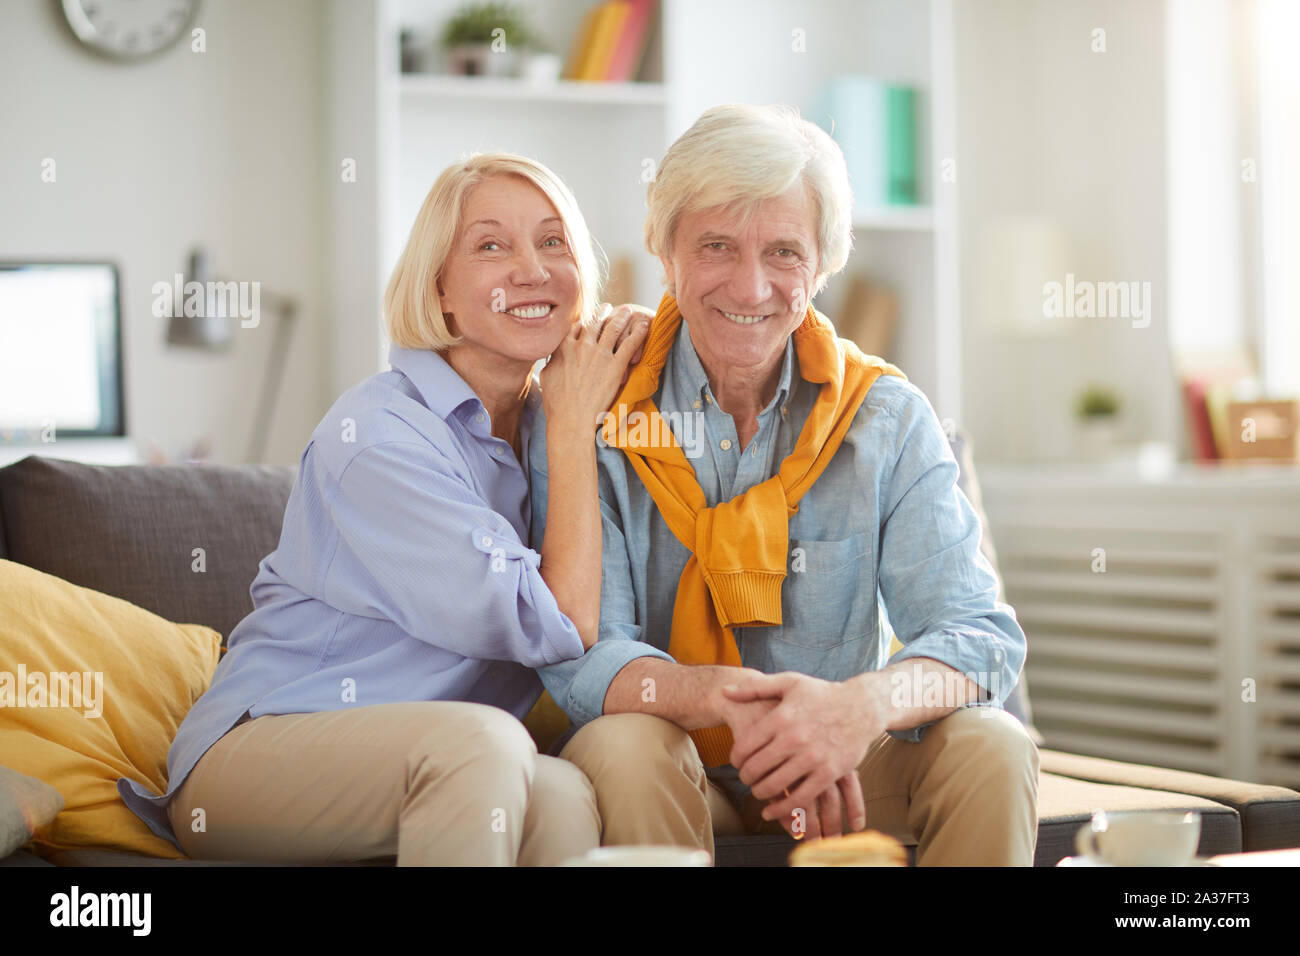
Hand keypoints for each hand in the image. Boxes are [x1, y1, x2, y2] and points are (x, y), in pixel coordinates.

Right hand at [540, 303, 649, 431]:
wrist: (571, 419)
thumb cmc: (556, 403)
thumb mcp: (547, 375)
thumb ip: (553, 359)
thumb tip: (553, 354)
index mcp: (563, 347)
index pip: (576, 325)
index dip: (584, 319)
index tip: (588, 317)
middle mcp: (581, 346)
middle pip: (595, 321)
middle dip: (603, 312)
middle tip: (609, 308)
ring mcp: (599, 355)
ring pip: (613, 327)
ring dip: (622, 316)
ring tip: (627, 311)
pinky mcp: (615, 366)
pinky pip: (630, 343)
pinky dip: (639, 332)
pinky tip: (644, 325)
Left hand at [723, 671, 882, 832]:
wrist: (863, 706)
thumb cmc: (823, 693)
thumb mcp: (789, 682)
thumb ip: (755, 688)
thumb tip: (725, 691)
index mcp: (781, 717)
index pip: (745, 746)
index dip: (735, 759)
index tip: (736, 762)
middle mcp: (794, 738)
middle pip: (756, 769)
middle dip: (745, 778)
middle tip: (745, 779)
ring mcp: (812, 758)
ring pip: (775, 786)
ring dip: (760, 793)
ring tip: (758, 792)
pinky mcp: (828, 773)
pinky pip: (800, 798)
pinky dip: (783, 809)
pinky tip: (772, 811)